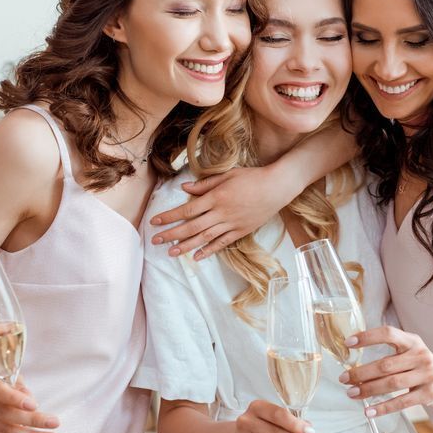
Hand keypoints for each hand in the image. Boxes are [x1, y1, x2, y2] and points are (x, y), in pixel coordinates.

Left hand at [149, 166, 297, 259]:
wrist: (277, 187)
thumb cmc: (252, 177)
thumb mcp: (227, 175)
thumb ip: (204, 184)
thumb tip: (184, 188)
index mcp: (216, 197)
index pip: (187, 210)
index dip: (170, 217)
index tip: (155, 222)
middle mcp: (221, 213)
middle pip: (192, 226)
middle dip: (172, 234)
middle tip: (155, 241)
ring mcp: (232, 224)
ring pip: (205, 238)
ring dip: (186, 246)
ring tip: (171, 252)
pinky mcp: (241, 231)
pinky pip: (222, 243)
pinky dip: (209, 251)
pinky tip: (197, 256)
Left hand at [340, 326, 432, 416]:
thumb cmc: (421, 362)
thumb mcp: (409, 348)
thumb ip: (389, 352)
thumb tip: (355, 362)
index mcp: (412, 341)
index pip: (388, 333)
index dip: (367, 337)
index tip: (348, 342)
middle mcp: (420, 356)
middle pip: (385, 365)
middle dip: (361, 373)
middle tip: (344, 378)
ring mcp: (426, 375)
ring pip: (391, 384)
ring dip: (368, 390)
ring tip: (352, 393)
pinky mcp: (428, 394)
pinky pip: (401, 402)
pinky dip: (383, 408)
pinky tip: (369, 411)